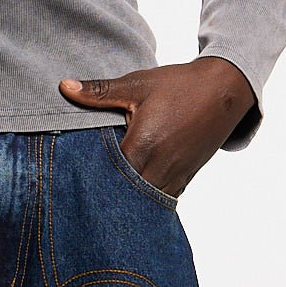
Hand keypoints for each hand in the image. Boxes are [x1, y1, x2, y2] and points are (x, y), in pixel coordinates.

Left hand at [59, 57, 256, 197]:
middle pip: (124, 193)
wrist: (222, 92)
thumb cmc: (177, 86)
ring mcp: (175, 177)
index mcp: (143, 145)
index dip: (87, 175)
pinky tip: (128, 190)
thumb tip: (63, 87)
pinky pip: (159, 198)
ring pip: (143, 201)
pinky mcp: (184, 180)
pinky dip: (143, 198)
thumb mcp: (135, 84)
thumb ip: (99, 92)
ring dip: (125, 197)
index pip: (107, 173)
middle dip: (103, 191)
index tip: (69, 173)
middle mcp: (160, 168)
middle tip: (81, 187)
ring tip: (101, 191)